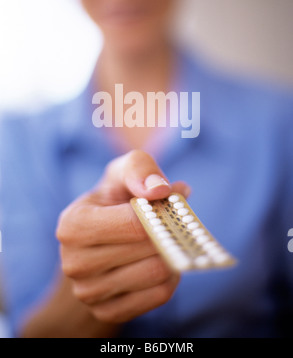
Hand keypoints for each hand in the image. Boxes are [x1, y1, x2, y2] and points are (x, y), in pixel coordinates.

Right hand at [56, 150, 190, 323]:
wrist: (96, 241)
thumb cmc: (112, 201)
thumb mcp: (121, 173)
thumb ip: (139, 168)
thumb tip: (160, 189)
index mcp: (73, 226)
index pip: (135, 223)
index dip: (162, 212)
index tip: (175, 204)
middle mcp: (74, 263)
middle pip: (149, 249)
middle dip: (169, 232)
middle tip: (177, 220)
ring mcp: (89, 293)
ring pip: (158, 273)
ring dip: (172, 253)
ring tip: (168, 239)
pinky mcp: (108, 311)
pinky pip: (160, 295)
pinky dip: (171, 275)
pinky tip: (163, 260)